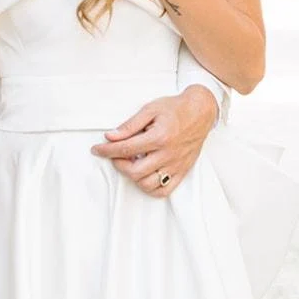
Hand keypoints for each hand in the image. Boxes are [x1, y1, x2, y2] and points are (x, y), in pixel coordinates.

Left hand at [91, 85, 218, 196]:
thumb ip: (129, 125)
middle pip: (135, 171)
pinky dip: (150, 188)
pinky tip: (144, 176)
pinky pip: (164, 190)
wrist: (201, 111)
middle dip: (119, 164)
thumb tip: (110, 136)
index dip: (106, 151)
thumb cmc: (175, 109)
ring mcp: (176, 165)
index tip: (97, 150)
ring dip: (134, 177)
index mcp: (159, 137)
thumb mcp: (150, 109)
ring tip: (131, 163)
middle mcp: (168, 154)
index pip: (125, 149)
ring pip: (148, 184)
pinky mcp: (182, 171)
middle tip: (116, 155)